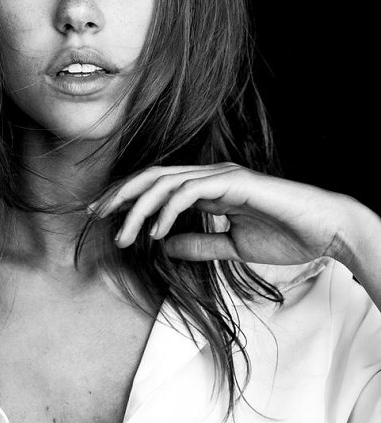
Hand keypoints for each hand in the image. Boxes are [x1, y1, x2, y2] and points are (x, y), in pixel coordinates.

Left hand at [90, 163, 363, 266]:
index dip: (128, 199)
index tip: (103, 217)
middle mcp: (210, 176)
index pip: (158, 187)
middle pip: (152, 178)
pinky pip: (189, 191)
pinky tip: (155, 232)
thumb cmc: (287, 237)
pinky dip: (167, 209)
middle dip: (121, 196)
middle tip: (95, 217)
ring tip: (124, 235)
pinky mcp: (234, 182)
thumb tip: (166, 247)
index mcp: (208, 188)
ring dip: (139, 208)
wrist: (326, 231)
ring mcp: (222, 176)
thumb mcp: (232, 247)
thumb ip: (200, 245)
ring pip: (165, 183)